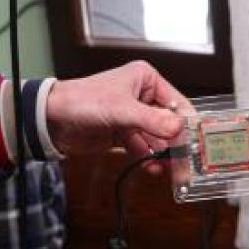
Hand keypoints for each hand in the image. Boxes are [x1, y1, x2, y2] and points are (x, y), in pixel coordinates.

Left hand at [46, 61, 191, 172]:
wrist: (52, 120)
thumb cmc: (81, 101)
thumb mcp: (121, 109)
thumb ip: (151, 120)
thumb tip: (178, 127)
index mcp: (146, 80)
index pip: (177, 102)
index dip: (187, 122)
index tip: (197, 141)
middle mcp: (143, 97)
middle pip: (169, 123)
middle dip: (176, 143)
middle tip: (185, 161)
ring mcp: (135, 117)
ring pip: (157, 138)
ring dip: (163, 154)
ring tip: (170, 168)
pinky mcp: (125, 133)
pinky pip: (144, 147)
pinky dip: (148, 158)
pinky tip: (152, 167)